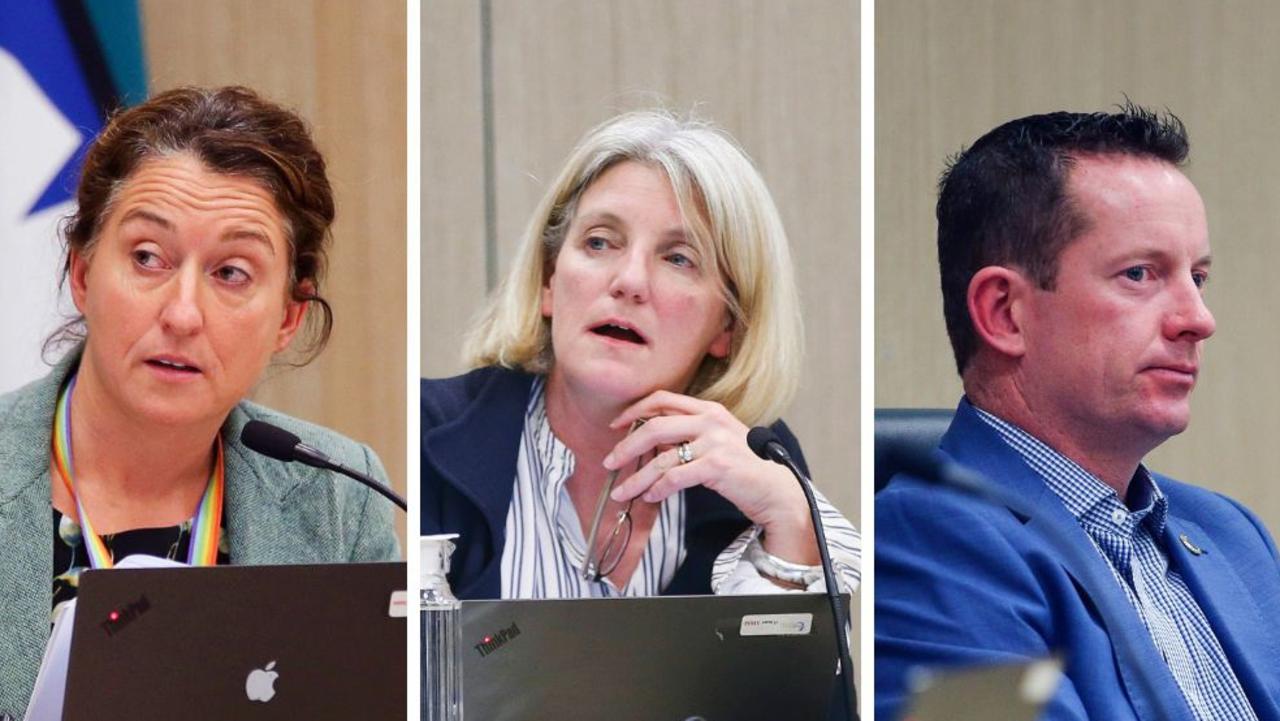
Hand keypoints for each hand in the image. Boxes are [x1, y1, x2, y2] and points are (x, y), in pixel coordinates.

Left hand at [603, 390, 818, 564]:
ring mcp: (714, 442)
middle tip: (609, 462)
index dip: (635, 410)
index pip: (662, 400)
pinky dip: (658, 489)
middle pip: (654, 426)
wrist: (777, 489)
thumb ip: (690, 434)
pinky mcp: (717, 466)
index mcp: (709, 409)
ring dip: (637, 478)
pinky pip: (675, 477)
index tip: (616, 426)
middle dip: (626, 446)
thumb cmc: (747, 467)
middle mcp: (711, 421)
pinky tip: (650, 497)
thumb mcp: (719, 439)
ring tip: (622, 492)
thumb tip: (654, 441)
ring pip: (661, 458)